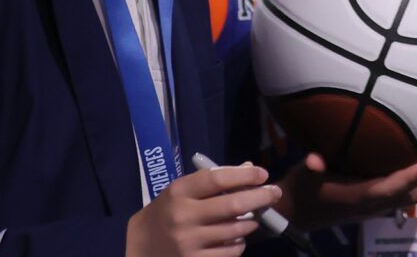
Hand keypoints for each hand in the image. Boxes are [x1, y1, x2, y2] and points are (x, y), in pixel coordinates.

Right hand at [126, 163, 278, 256]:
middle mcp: (183, 216)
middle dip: (260, 197)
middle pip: (233, 205)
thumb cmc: (167, 212)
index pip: (217, 179)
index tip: (262, 174)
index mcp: (179, 192)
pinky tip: (235, 238)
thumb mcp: (181, 191)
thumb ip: (212, 180)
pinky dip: (239, 243)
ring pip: (236, 230)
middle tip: (275, 193)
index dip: (244, 176)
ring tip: (251, 218)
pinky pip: (230, 251)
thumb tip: (250, 169)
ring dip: (250, 223)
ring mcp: (189, 242)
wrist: (140, 248)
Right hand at [278, 152, 416, 231]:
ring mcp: (381, 204)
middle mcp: (374, 204)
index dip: (406, 180)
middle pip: (413, 195)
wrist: (301, 213)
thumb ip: (311, 168)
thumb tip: (314, 159)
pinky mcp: (383, 200)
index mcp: (357, 198)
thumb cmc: (302, 190)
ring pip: (416, 195)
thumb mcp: (303, 178)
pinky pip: (411, 192)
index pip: (386, 190)